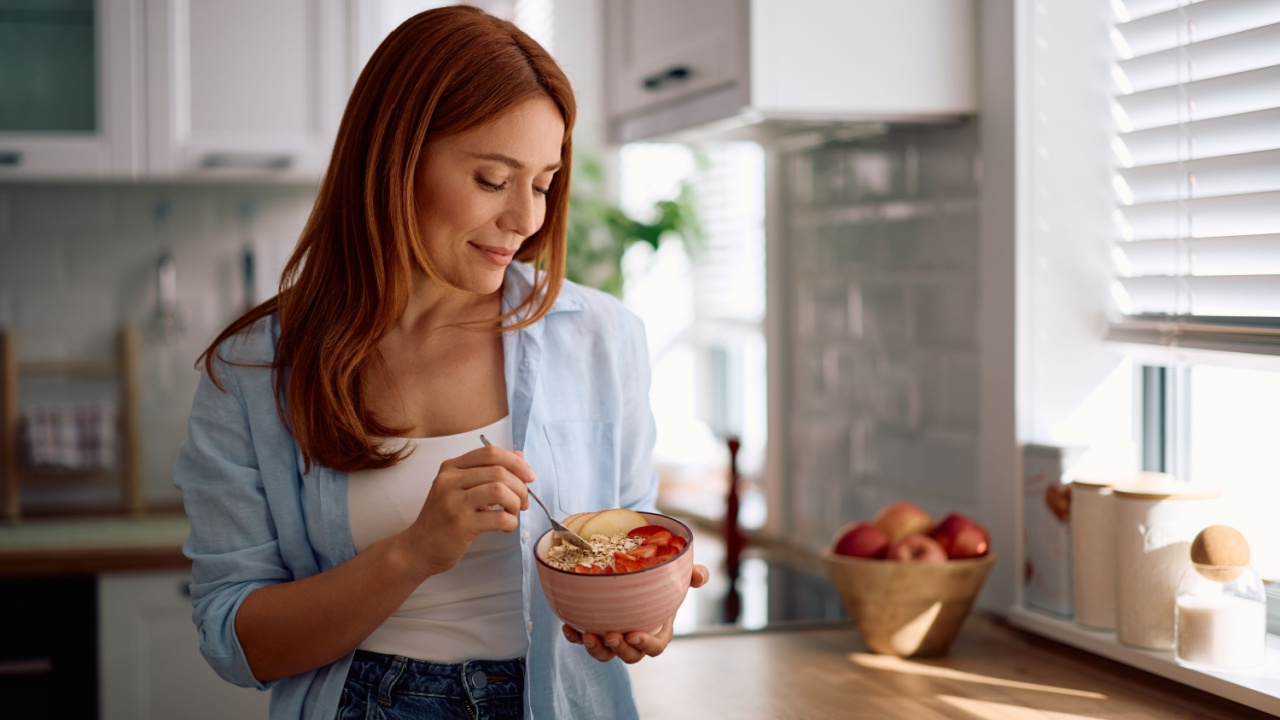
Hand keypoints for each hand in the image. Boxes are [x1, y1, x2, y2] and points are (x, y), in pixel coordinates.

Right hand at [397, 444, 533, 578]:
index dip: (516, 462)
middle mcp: (449, 481)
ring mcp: (453, 502)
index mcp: (451, 467)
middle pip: (499, 471)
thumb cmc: (444, 518)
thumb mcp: (461, 489)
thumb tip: (520, 457)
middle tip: (523, 501)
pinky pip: (499, 518)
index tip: (529, 476)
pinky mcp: (460, 525)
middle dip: (520, 486)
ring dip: (516, 502)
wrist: (419, 548)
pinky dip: (511, 522)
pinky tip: (506, 526)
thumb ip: (488, 472)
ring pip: (500, 491)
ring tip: (513, 512)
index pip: (490, 453)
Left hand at [562, 564, 710, 663]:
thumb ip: (693, 575)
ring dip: (597, 649)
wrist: (635, 574)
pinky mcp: (596, 629)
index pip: (655, 647)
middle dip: (620, 650)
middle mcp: (635, 638)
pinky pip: (584, 639)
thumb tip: (700, 575)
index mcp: (657, 630)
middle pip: (630, 656)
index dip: (646, 645)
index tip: (635, 634)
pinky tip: (568, 627)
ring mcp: (614, 636)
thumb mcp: (679, 575)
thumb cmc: (661, 580)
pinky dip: (575, 637)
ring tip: (588, 635)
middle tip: (612, 636)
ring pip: (606, 654)